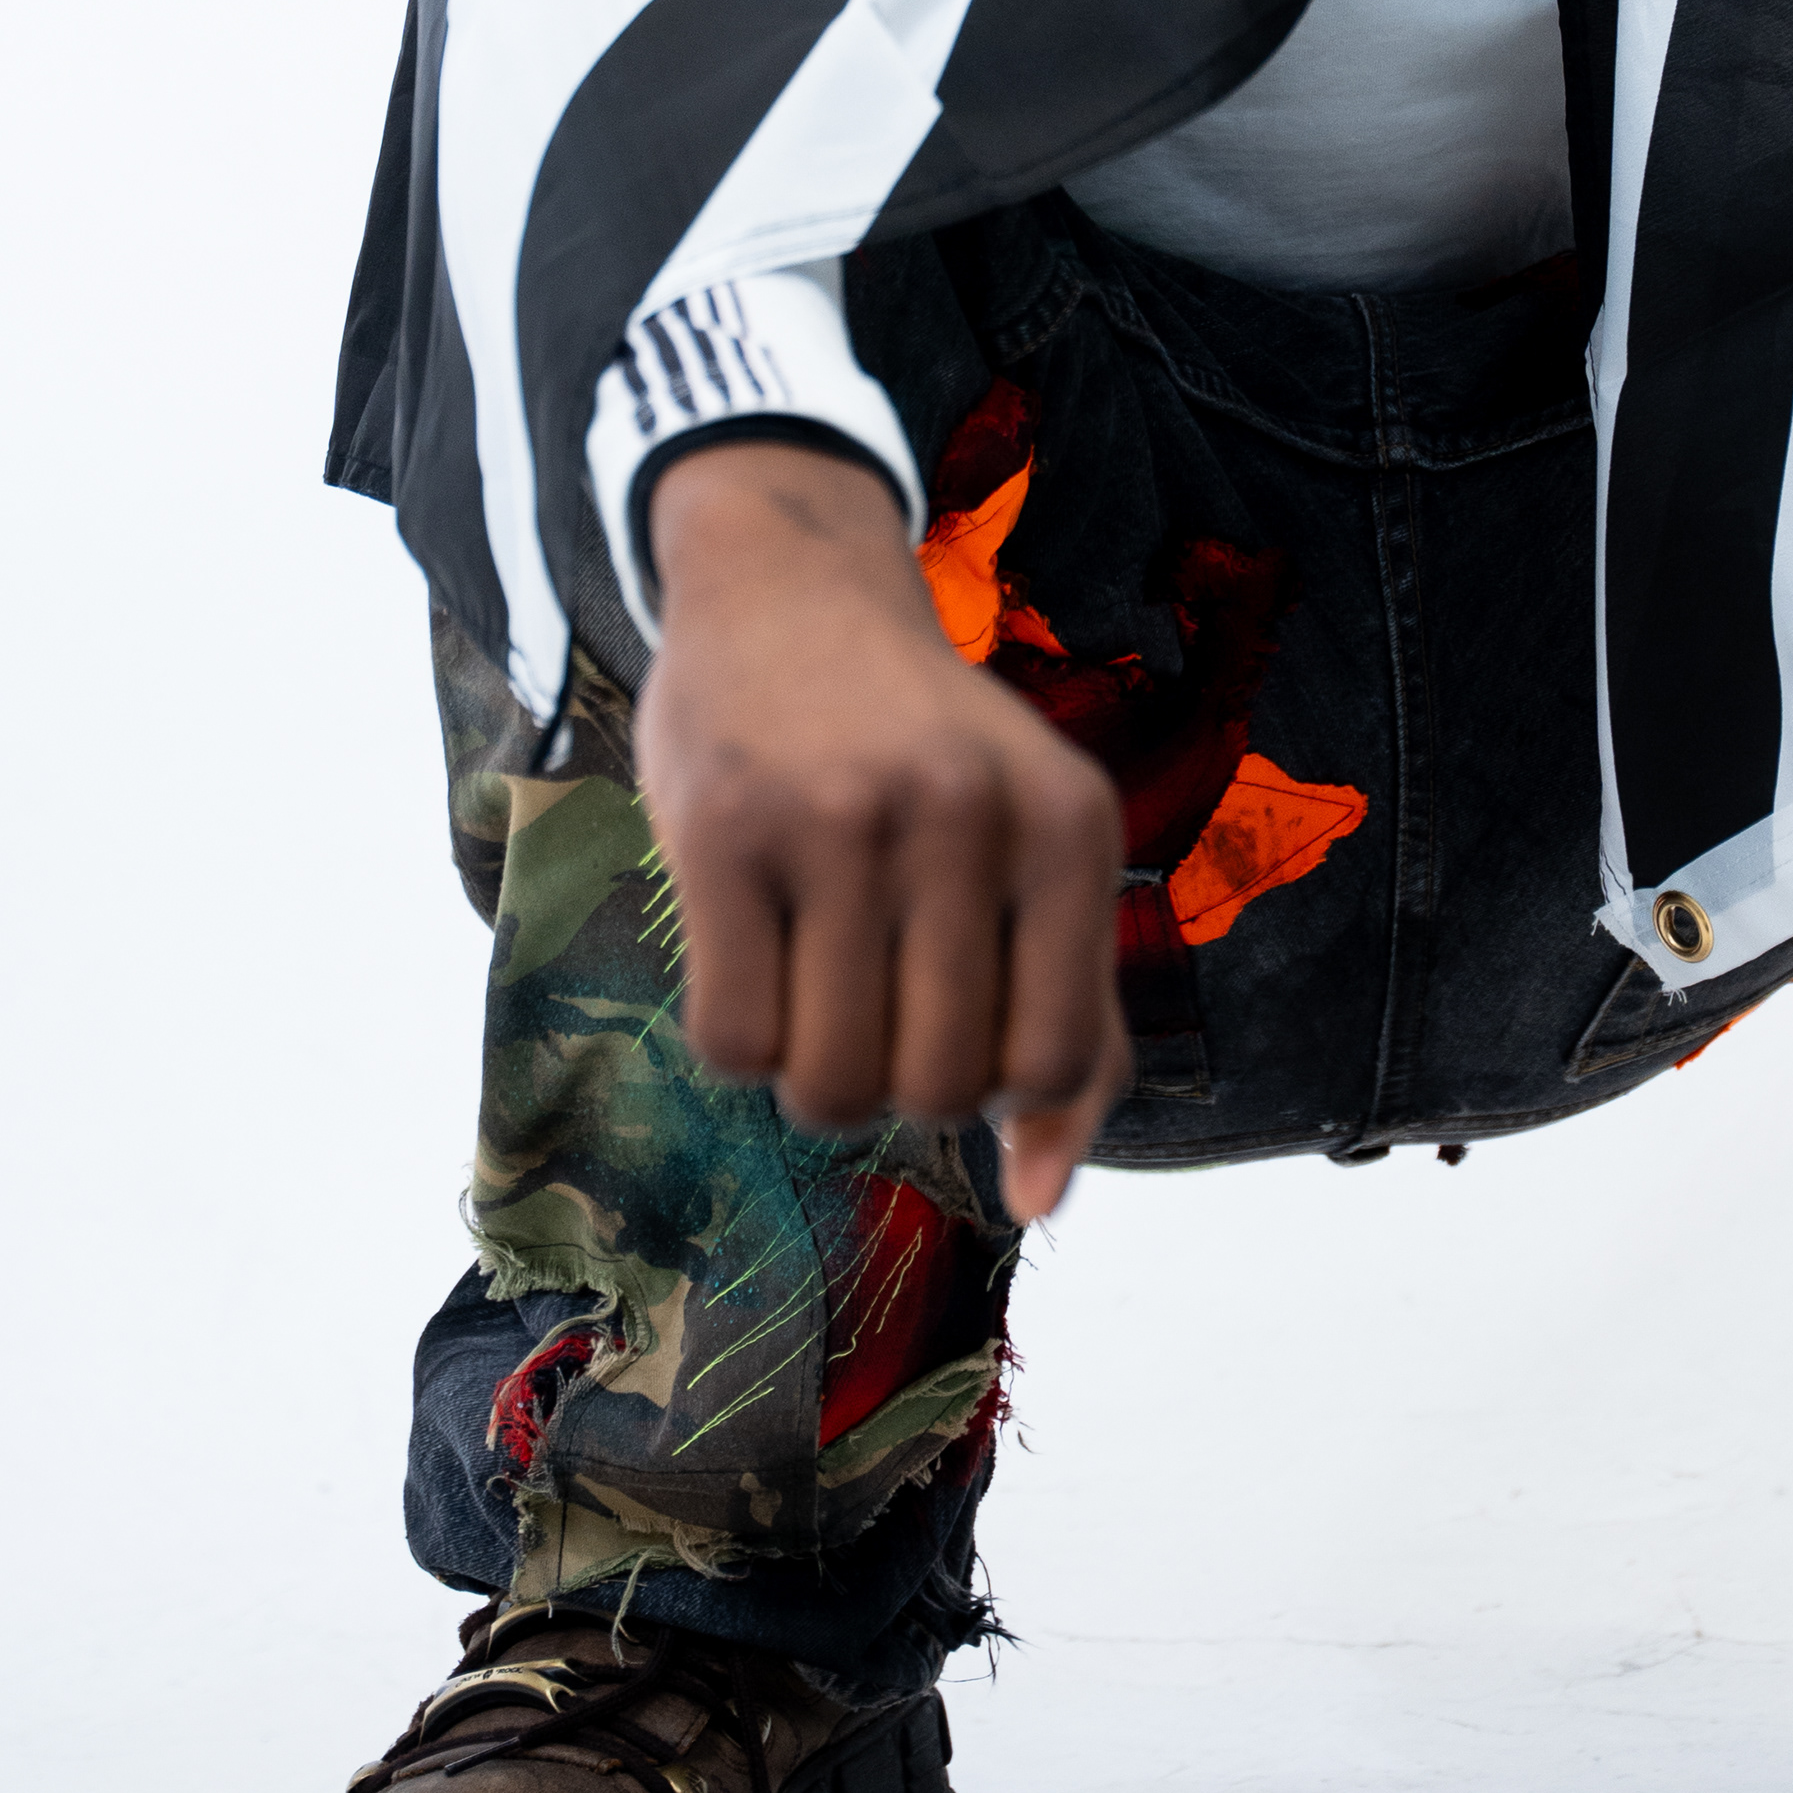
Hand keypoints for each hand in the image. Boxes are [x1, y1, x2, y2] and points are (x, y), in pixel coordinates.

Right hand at [638, 438, 1131, 1213]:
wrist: (792, 589)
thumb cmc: (926, 755)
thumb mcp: (1037, 853)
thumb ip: (1073, 1024)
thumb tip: (1040, 1203)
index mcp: (1067, 823)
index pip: (1054, 1064)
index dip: (998, 1086)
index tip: (960, 1023)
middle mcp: (964, 813)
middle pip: (937, 1090)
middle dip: (899, 1089)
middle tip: (875, 1009)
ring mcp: (837, 820)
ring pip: (830, 1082)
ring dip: (816, 1081)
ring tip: (815, 995)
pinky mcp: (719, 832)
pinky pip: (732, 1043)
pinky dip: (740, 1045)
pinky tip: (752, 966)